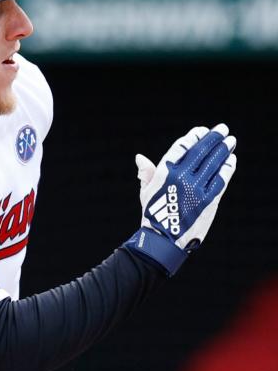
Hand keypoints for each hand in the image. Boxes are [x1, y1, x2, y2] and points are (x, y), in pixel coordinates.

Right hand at [126, 123, 236, 274]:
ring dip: (224, 149)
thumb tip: (140, 157)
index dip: (194, 136)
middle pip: (201, 150)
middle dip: (213, 137)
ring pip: (214, 162)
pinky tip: (231, 160)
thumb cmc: (153, 216)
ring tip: (230, 141)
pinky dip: (228, 167)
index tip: (202, 130)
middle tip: (223, 129)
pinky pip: (221, 178)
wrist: (163, 241)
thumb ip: (146, 173)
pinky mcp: (209, 199)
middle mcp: (181, 177)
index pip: (182, 146)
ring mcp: (196, 188)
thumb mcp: (146, 193)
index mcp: (164, 173)